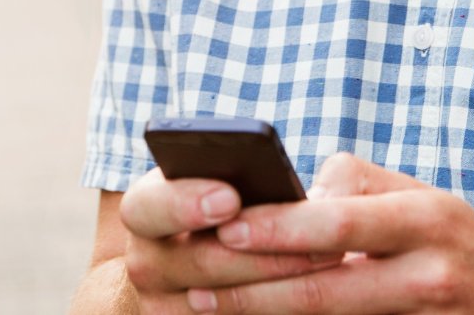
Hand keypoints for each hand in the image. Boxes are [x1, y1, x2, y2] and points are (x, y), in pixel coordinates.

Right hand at [118, 168, 342, 313]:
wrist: (245, 253)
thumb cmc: (254, 198)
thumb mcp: (252, 174)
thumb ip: (274, 172)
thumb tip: (321, 195)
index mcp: (149, 208)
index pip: (145, 206)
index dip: (184, 202)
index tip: (230, 199)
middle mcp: (148, 260)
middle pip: (192, 263)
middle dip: (258, 253)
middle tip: (313, 240)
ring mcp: (165, 305)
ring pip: (213, 304)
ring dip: (275, 285)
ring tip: (328, 261)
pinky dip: (270, 309)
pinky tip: (312, 297)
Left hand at [197, 153, 473, 314]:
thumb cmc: (461, 235)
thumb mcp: (422, 196)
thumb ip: (359, 190)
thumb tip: (293, 196)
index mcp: (426, 218)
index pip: (342, 223)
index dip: (282, 228)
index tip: (228, 225)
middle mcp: (427, 272)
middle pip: (326, 289)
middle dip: (254, 288)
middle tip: (196, 282)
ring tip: (207, 305)